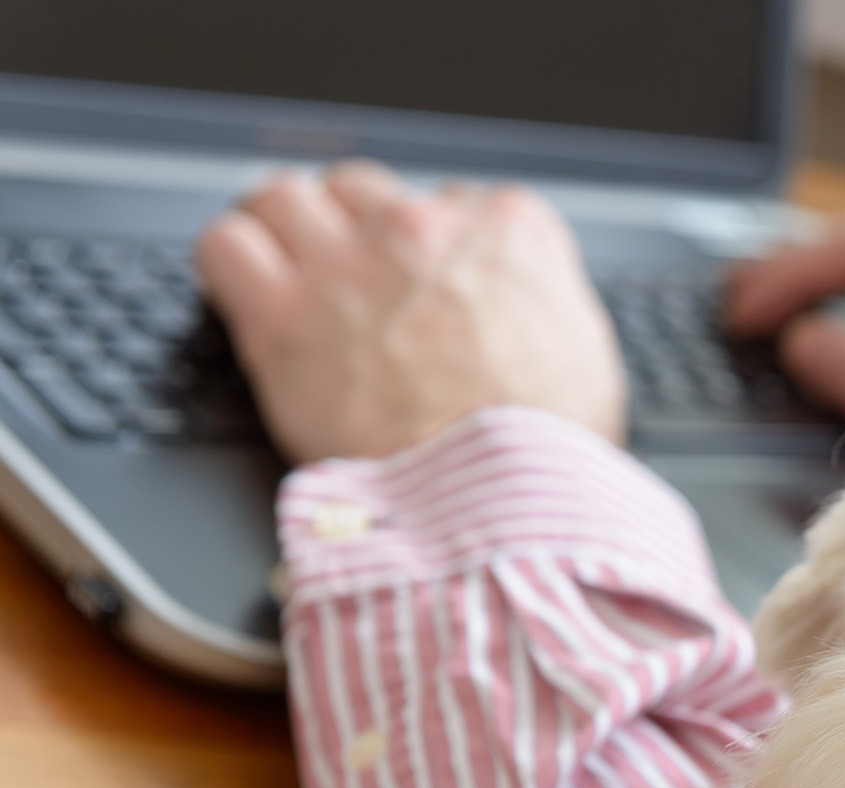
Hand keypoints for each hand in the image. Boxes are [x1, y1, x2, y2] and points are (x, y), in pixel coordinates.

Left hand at [197, 161, 624, 463]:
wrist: (501, 509)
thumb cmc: (550, 451)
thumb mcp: (586, 358)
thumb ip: (547, 306)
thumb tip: (531, 313)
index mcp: (511, 233)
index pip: (459, 201)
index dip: (437, 247)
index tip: (429, 282)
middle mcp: (424, 230)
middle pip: (364, 192)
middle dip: (356, 231)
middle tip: (352, 277)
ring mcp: (348, 264)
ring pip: (286, 197)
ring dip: (284, 229)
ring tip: (284, 265)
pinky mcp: (282, 312)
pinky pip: (227, 245)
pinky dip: (231, 262)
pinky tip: (244, 290)